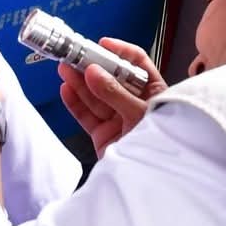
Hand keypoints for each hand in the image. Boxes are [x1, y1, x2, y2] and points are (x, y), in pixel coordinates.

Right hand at [57, 36, 163, 157]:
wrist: (150, 180)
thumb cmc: (160, 144)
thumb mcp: (140, 114)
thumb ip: (115, 93)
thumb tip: (94, 72)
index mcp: (154, 93)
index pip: (137, 64)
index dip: (121, 52)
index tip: (103, 44)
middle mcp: (135, 103)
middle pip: (111, 79)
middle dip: (93, 66)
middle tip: (75, 55)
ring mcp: (117, 119)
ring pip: (95, 96)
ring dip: (79, 82)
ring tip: (65, 68)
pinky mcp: (103, 135)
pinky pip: (86, 115)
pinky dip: (75, 103)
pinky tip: (66, 89)